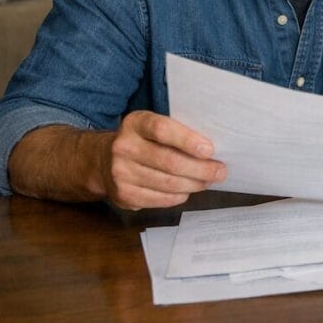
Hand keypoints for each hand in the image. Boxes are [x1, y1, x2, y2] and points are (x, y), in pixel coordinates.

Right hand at [101, 110, 225, 209]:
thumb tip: (212, 149)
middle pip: (169, 161)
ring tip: (208, 180)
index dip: (188, 140)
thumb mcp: (152, 126)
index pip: (162, 130)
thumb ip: (176, 132)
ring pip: (168, 183)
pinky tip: (188, 190)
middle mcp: (124, 147)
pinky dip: (179, 196)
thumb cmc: (141, 140)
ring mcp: (121, 173)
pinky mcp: (123, 195)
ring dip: (194, 184)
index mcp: (135, 123)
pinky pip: (160, 199)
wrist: (102, 160)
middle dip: (201, 168)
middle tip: (220, 171)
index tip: (210, 150)